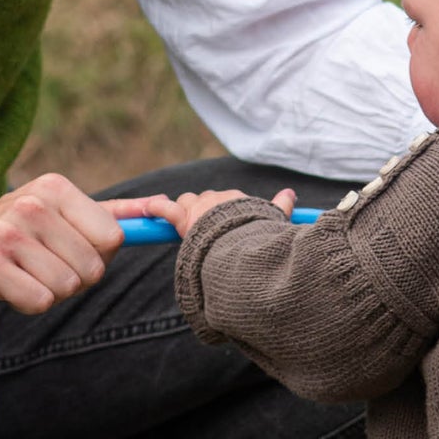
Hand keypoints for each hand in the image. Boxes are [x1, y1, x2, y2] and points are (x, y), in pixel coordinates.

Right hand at [0, 173, 134, 318]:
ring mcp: (8, 231)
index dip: (95, 258)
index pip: (114, 239)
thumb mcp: (53, 217)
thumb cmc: (0, 244)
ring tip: (18, 275)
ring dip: (48, 293)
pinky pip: (41, 303)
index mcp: (54, 186)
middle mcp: (32, 202)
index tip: (62, 251)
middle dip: (72, 279)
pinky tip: (3, 288)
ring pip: (70, 288)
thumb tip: (164, 208)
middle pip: (95, 268)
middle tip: (34, 267)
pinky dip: (26, 305)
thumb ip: (109, 214)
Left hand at [103, 187, 295, 236]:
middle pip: (206, 200)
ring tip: (185, 224)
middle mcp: (219, 199)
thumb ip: (282, 206)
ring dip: (185, 211)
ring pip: (188, 203)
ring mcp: (200, 208)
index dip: (223, 209)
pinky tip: (148, 209)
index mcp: (239, 201)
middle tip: (205, 229)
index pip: (227, 199)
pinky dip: (156, 208)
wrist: (245, 246)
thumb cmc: (262, 236)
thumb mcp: (276, 221)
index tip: (223, 217)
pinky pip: (166, 209)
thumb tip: (291, 192)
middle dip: (204, 211)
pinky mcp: (184, 218)